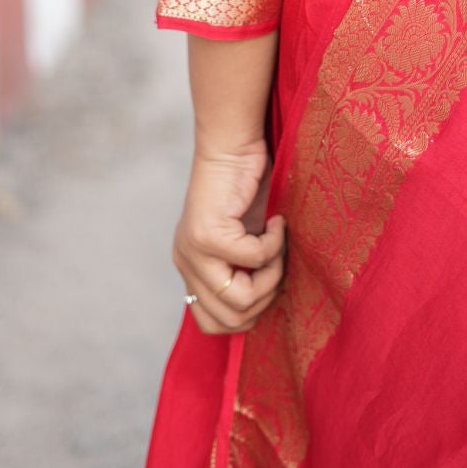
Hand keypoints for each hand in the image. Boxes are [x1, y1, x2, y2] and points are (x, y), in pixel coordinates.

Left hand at [172, 137, 285, 334]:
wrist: (233, 143)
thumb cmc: (247, 185)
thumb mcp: (244, 237)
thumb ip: (243, 269)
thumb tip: (267, 304)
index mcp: (192, 269)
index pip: (211, 324)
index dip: (249, 314)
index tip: (270, 282)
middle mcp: (187, 265)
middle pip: (230, 320)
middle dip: (267, 297)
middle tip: (279, 261)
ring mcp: (193, 252)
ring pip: (240, 300)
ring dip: (272, 275)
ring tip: (279, 244)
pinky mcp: (208, 235)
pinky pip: (254, 259)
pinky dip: (276, 242)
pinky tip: (278, 220)